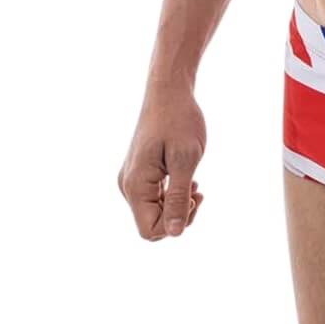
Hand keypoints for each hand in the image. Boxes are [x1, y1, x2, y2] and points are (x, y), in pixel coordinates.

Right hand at [118, 83, 206, 239]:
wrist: (168, 90)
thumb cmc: (180, 120)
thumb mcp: (185, 159)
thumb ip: (177, 198)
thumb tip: (174, 233)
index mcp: (135, 184)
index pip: (150, 230)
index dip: (176, 223)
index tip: (193, 196)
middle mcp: (127, 185)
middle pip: (151, 224)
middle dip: (177, 214)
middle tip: (197, 191)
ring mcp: (131, 179)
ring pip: (152, 212)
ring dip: (175, 203)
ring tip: (193, 182)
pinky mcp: (138, 172)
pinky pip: (152, 198)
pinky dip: (170, 194)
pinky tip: (185, 178)